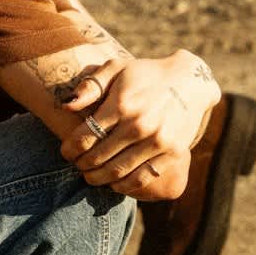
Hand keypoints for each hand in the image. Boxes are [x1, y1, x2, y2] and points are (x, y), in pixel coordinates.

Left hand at [56, 51, 219, 201]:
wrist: (190, 81)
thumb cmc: (145, 75)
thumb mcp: (116, 68)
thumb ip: (90, 86)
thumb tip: (66, 106)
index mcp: (121, 104)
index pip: (86, 136)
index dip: (71, 149)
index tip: (66, 152)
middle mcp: (139, 124)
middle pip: (99, 157)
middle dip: (82, 165)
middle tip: (77, 166)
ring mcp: (158, 141)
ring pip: (118, 172)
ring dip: (99, 179)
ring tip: (91, 176)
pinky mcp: (174, 153)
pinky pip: (142, 178)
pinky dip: (124, 185)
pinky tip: (114, 182)